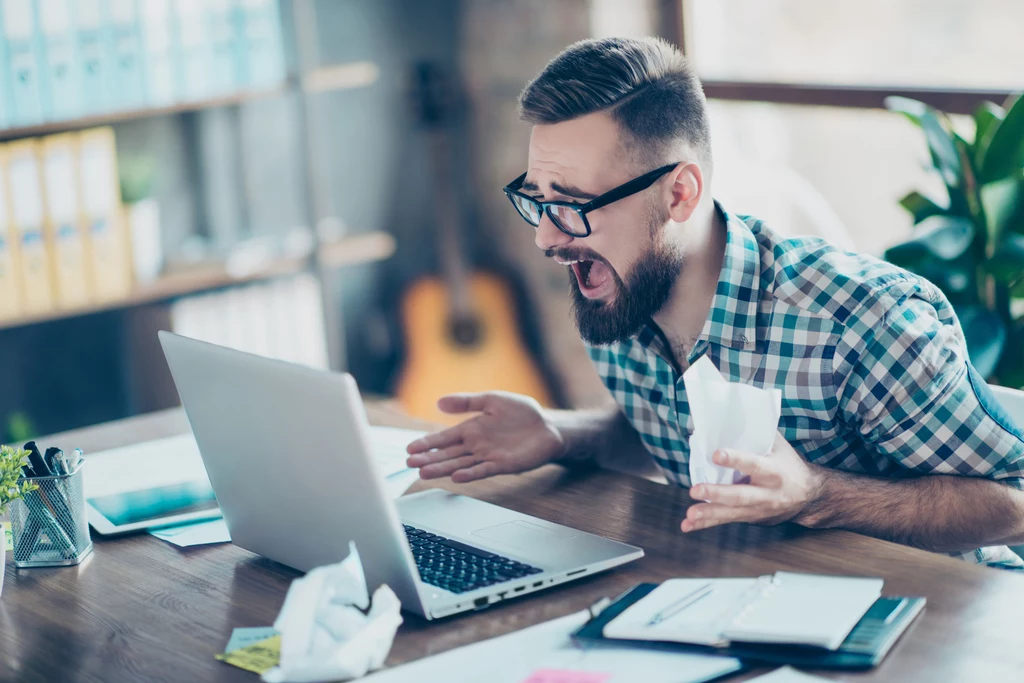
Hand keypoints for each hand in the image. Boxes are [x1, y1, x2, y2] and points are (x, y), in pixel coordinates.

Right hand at [405, 392, 564, 482]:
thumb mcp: (491, 400)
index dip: (427, 443)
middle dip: (428, 458)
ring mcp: (488, 457)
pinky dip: (470, 474)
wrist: (548, 426)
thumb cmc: (521, 412)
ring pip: (460, 464)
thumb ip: (467, 402)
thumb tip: (439, 402)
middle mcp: (476, 445)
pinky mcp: (503, 465)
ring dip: (442, 469)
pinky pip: (483, 470)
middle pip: (447, 454)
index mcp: (471, 429)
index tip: (409, 448)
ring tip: (424, 472)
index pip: (444, 438)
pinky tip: (455, 477)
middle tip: (410, 463)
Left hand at [681, 433, 824, 532]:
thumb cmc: (789, 465)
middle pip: (741, 495)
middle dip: (717, 494)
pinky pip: (726, 521)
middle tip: (695, 490)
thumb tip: (728, 414)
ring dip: (708, 514)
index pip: (754, 464)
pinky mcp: (750, 517)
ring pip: (731, 513)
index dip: (735, 460)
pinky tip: (688, 525)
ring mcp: (758, 509)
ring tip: (689, 515)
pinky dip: (705, 524)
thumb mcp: (780, 447)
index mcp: (775, 471)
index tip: (716, 454)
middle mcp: (767, 493)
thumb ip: (758, 432)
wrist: (809, 497)